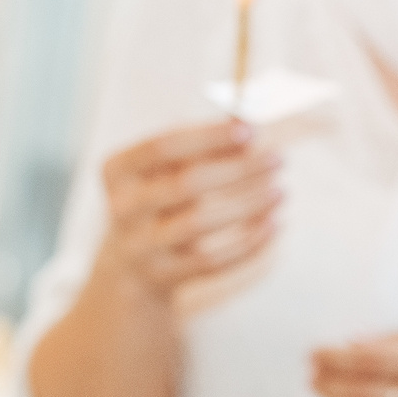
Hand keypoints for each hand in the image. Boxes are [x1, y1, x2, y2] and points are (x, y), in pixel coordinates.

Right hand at [90, 121, 282, 301]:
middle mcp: (122, 207)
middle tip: (278, 159)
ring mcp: (139, 246)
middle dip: (238, 169)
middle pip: (186, 184)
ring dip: (247, 204)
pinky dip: (247, 242)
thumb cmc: (157, 204)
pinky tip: (273, 223)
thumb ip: (200, 146)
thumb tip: (247, 120)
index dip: (208, 137)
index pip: (163, 146)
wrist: (128, 271)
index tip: (250, 130)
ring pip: (200, 223)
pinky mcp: (162, 276)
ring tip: (280, 190)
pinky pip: (212, 261)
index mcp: (117, 170)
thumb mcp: (165, 171)